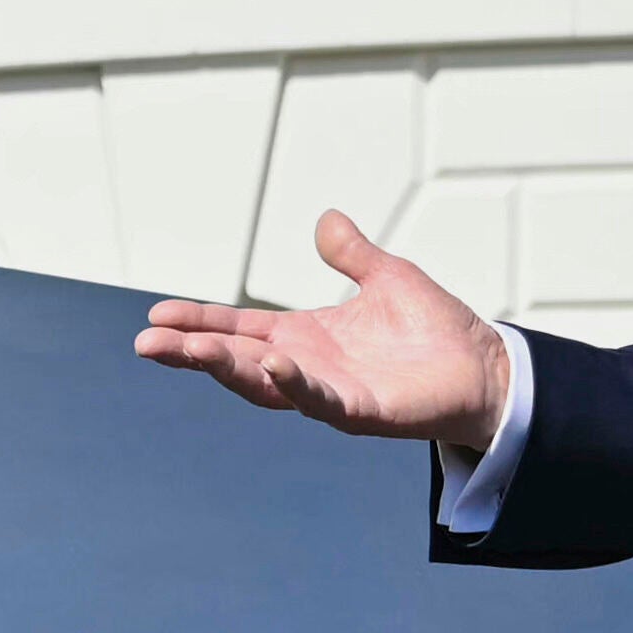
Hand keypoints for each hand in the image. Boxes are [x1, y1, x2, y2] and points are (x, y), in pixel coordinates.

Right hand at [137, 213, 510, 447]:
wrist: (485, 369)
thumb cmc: (436, 330)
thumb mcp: (387, 278)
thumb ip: (352, 254)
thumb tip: (325, 220)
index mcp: (306, 337)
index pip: (239, 328)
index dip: (199, 320)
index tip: (157, 314)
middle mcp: (307, 367)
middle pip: (235, 359)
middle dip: (190, 351)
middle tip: (146, 342)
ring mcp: (329, 393)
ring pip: (264, 383)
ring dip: (226, 368)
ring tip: (189, 350)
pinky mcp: (360, 412)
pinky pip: (318, 400)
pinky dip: (292, 383)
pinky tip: (269, 363)